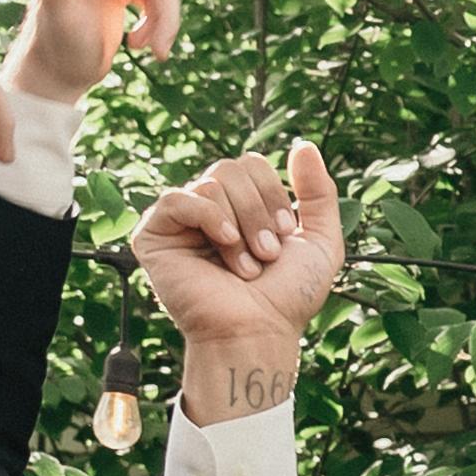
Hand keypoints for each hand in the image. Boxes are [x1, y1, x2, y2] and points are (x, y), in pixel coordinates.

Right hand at [135, 141, 345, 414]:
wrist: (258, 331)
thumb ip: (318, 192)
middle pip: (231, 167)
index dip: (274, 195)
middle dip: (258, 210)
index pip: (252, 164)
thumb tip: (302, 144)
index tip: (286, 236)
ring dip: (240, 224)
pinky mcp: (154, 235)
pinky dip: (209, 217)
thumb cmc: (287, 297)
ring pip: (211, 181)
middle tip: (267, 253)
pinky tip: (223, 242)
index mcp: (241, 207)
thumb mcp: (321, 241)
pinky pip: (178, 198)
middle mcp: (209, 209)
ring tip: (246, 265)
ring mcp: (181, 222)